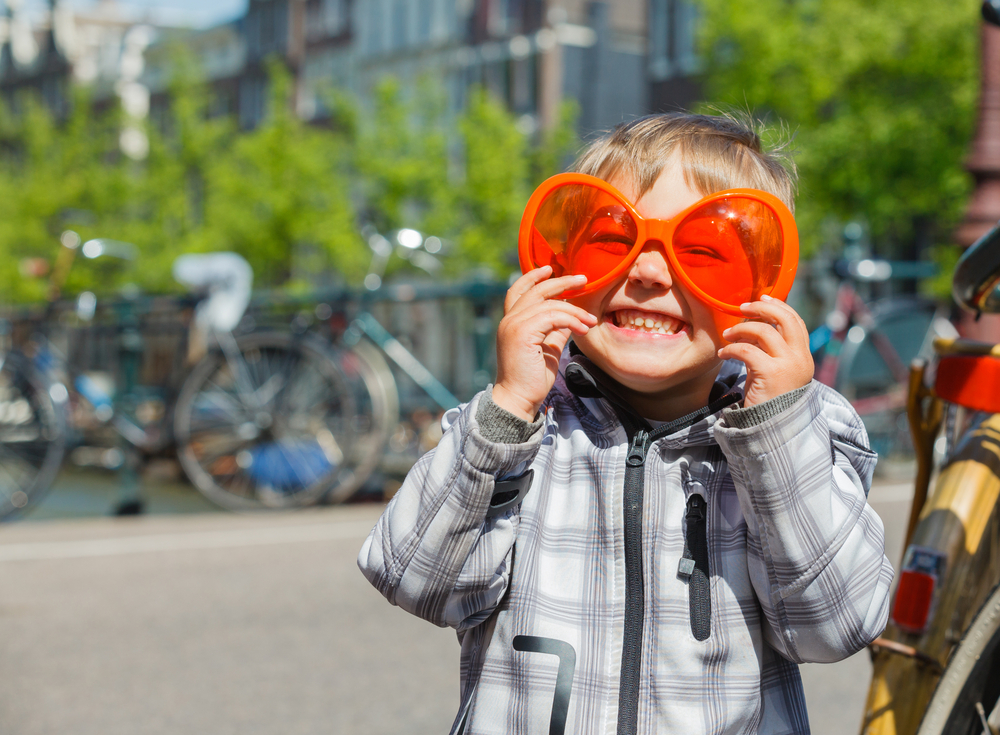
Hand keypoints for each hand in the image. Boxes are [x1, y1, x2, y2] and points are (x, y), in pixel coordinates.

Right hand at [493, 267, 597, 420]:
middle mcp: (509, 320)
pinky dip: (571, 320)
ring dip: (575, 310)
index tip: (551, 268)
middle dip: (562, 282)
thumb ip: (555, 331)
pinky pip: (552, 316)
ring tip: (591, 320)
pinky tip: (583, 328)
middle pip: (536, 290)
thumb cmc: (532, 378)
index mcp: (511, 322)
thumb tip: (572, 319)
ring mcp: (513, 325)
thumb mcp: (547, 348)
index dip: (534, 276)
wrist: (519, 399)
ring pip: (549, 304)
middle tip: (583, 280)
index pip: (518, 289)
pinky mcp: (522, 333)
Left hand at [716, 295, 813, 407]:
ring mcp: (788, 366)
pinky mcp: (771, 374)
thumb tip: (754, 326)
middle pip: (785, 319)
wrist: (770, 430)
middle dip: (762, 308)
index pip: (796, 322)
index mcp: (803, 357)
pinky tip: (723, 354)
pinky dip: (732, 348)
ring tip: (727, 334)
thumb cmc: (768, 401)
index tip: (762, 298)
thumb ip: (770, 351)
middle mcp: (800, 359)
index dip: (779, 307)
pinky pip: (748, 350)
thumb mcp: (774, 371)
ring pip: (765, 331)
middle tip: (743, 307)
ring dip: (741, 329)